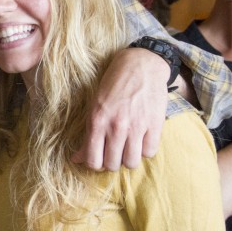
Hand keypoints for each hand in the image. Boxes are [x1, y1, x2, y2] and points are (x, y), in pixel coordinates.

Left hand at [73, 47, 168, 170]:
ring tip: (127, 149)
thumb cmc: (113, 85)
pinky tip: (141, 142)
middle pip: (112, 165)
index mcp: (97, 121)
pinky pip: (149, 152)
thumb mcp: (94, 106)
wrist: (140, 66)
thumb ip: (88, 135)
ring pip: (131, 162)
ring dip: (128, 159)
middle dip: (111, 162)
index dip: (95, 164)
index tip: (98, 158)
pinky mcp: (155, 125)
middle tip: (113, 153)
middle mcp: (116, 126)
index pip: (93, 160)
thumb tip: (76, 159)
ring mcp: (137, 127)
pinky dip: (144, 151)